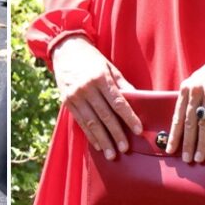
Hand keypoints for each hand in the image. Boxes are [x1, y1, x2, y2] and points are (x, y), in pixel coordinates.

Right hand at [51, 36, 141, 158]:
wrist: (66, 49)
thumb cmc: (92, 59)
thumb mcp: (109, 67)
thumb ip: (122, 84)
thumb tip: (138, 99)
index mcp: (101, 78)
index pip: (118, 102)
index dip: (129, 117)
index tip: (138, 130)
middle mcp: (88, 88)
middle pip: (105, 115)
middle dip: (116, 134)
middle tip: (125, 149)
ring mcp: (76, 96)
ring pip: (92, 123)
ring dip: (103, 140)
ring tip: (111, 154)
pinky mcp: (67, 102)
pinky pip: (80, 122)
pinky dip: (90, 135)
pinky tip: (98, 145)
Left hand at [168, 42, 204, 163]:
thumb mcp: (199, 81)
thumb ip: (192, 98)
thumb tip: (186, 123)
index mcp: (187, 87)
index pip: (178, 116)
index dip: (174, 135)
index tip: (170, 150)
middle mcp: (196, 90)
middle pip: (190, 122)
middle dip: (187, 143)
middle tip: (186, 159)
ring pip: (203, 123)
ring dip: (200, 143)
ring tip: (199, 157)